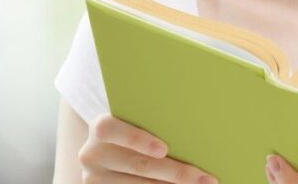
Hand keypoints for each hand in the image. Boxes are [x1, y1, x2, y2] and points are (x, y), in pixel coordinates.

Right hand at [79, 112, 219, 183]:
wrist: (110, 151)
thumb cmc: (136, 128)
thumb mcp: (138, 121)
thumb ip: (157, 120)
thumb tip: (201, 121)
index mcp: (100, 128)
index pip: (110, 129)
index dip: (137, 139)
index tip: (164, 150)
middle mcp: (92, 154)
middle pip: (136, 165)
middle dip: (175, 172)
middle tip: (206, 178)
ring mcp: (94, 178)